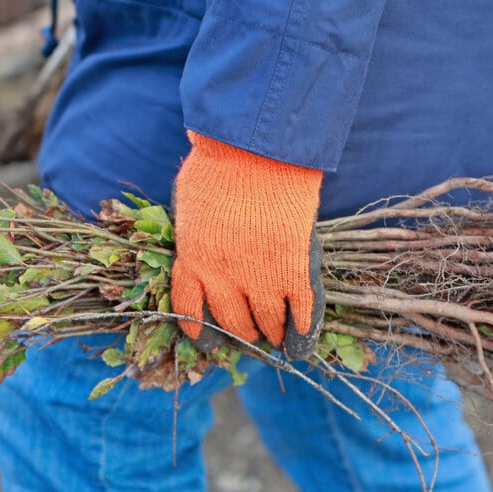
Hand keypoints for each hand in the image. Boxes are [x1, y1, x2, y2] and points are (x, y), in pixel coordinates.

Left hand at [171, 132, 324, 359]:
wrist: (253, 151)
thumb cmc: (216, 164)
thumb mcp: (190, 200)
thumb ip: (194, 227)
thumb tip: (196, 236)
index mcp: (193, 260)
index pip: (190, 308)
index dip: (199, 329)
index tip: (207, 340)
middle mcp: (222, 277)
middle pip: (232, 321)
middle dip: (242, 333)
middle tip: (251, 337)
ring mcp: (260, 276)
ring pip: (267, 321)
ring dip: (272, 333)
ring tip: (276, 339)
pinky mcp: (293, 269)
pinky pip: (300, 310)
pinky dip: (303, 330)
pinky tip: (302, 338)